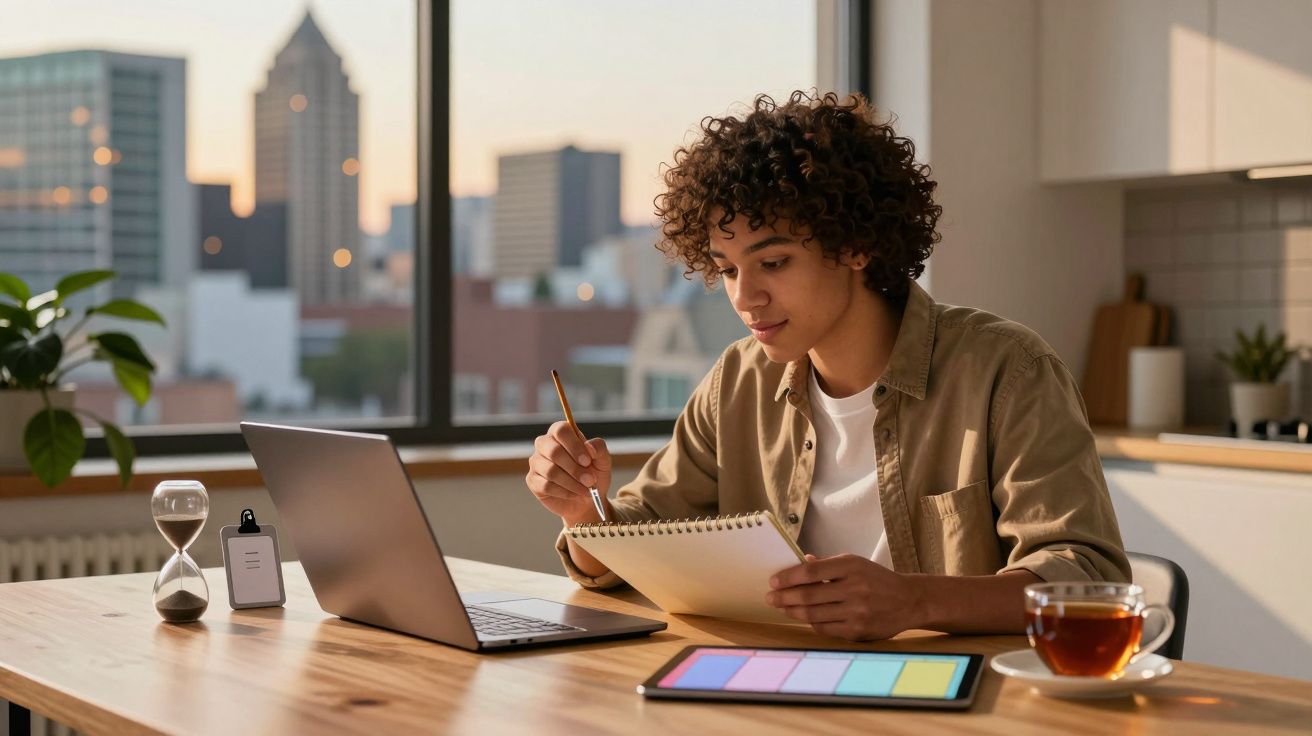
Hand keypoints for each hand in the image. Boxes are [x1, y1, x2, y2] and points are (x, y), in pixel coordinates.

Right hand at [525, 421, 612, 524]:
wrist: (587, 500)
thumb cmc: (593, 475)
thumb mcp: (603, 461)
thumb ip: (599, 448)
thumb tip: (588, 446)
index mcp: (560, 434)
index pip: (561, 430)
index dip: (574, 446)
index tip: (587, 461)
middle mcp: (545, 445)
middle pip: (553, 451)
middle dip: (574, 468)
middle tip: (590, 480)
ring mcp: (536, 462)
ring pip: (550, 470)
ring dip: (572, 482)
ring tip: (586, 489)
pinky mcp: (533, 480)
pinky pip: (546, 485)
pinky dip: (564, 492)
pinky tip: (574, 494)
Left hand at [766, 554, 925, 640]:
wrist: (909, 600)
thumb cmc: (877, 579)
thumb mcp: (855, 563)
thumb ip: (827, 564)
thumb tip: (800, 561)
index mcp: (851, 567)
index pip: (810, 572)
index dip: (788, 577)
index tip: (773, 581)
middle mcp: (854, 589)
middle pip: (808, 595)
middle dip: (784, 597)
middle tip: (770, 598)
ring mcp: (857, 612)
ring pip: (813, 614)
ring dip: (793, 611)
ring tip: (782, 608)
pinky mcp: (858, 631)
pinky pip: (825, 628)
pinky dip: (811, 623)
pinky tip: (803, 618)